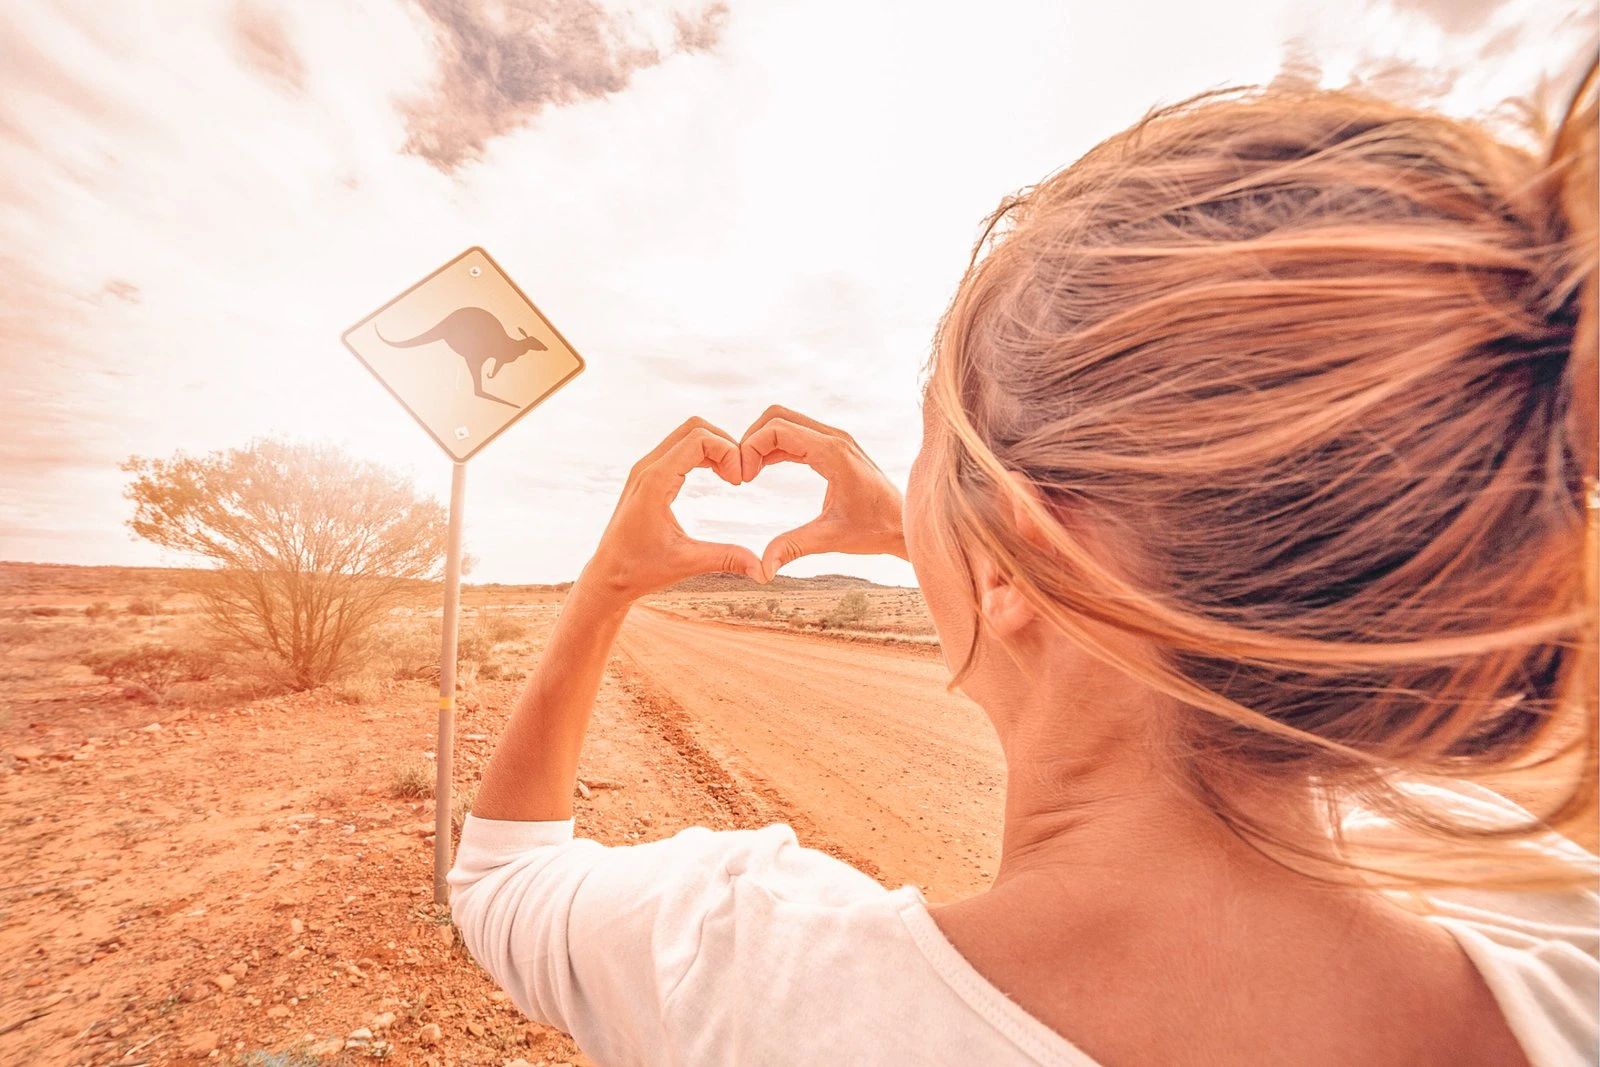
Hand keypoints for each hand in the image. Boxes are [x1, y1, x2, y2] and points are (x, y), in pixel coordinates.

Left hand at [581, 418, 764, 605]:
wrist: (606, 576)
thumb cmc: (640, 570)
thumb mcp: (687, 563)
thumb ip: (727, 559)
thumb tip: (764, 570)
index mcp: (655, 482)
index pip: (699, 440)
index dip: (728, 452)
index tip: (740, 482)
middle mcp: (647, 468)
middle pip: (694, 428)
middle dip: (724, 444)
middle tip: (739, 475)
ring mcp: (644, 469)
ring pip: (686, 435)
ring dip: (714, 447)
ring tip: (731, 476)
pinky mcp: (646, 475)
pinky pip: (678, 448)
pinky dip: (702, 454)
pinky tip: (717, 476)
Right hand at [739, 406, 906, 580]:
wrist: (905, 525)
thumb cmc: (875, 530)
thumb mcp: (831, 538)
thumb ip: (793, 547)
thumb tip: (762, 569)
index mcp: (832, 452)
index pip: (777, 429)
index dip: (751, 448)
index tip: (743, 480)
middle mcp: (834, 438)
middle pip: (778, 416)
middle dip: (751, 439)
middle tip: (741, 474)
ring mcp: (835, 440)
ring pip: (786, 422)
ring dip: (762, 442)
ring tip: (747, 474)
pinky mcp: (835, 448)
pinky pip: (797, 435)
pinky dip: (775, 447)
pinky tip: (762, 471)